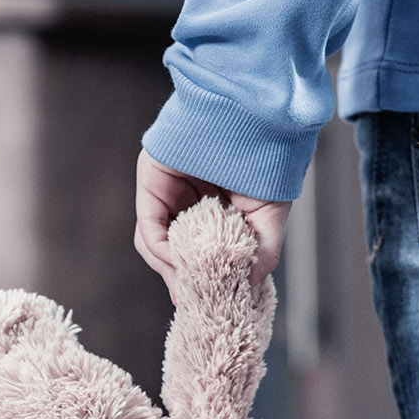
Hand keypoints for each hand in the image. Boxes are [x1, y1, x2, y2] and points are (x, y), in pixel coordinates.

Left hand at [134, 149, 290, 297]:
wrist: (256, 117)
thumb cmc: (268, 156)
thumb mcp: (270, 217)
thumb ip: (261, 254)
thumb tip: (251, 286)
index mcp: (212, 202)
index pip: (196, 246)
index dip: (199, 277)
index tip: (209, 301)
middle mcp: (186, 195)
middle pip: (172, 247)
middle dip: (181, 278)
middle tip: (194, 301)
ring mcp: (167, 187)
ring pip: (156, 240)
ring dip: (170, 268)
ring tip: (190, 286)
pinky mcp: (151, 178)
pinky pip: (149, 224)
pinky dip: (162, 248)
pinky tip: (179, 262)